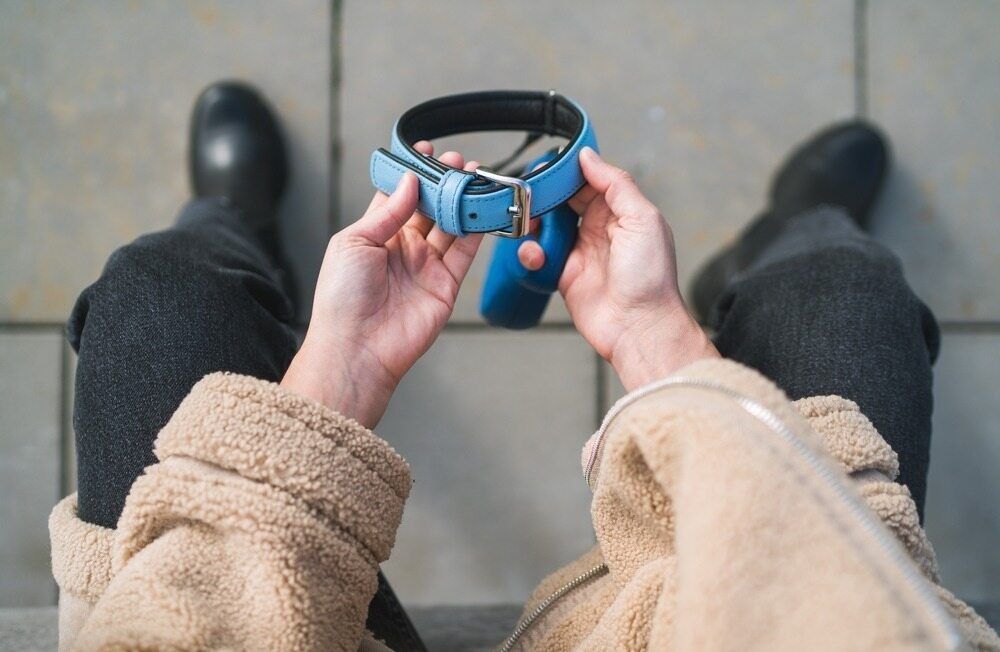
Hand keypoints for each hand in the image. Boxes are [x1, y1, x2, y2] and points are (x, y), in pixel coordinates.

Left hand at [282, 145, 482, 426]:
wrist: (357, 347)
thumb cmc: (342, 299)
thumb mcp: (354, 242)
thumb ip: (387, 211)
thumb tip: (410, 182)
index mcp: (374, 235)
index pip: (398, 196)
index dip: (413, 173)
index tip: (426, 152)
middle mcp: (402, 249)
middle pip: (429, 208)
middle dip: (444, 183)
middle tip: (459, 162)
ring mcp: (425, 266)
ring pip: (450, 226)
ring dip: (463, 201)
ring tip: (476, 176)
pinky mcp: (445, 285)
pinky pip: (465, 252)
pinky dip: (477, 230)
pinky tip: (483, 208)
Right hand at [518, 147, 717, 390]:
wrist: (639, 327)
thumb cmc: (651, 279)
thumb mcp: (642, 219)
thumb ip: (616, 184)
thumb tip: (589, 157)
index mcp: (621, 212)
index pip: (589, 181)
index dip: (567, 172)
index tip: (547, 165)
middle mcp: (600, 229)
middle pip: (563, 201)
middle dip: (545, 195)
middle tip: (528, 193)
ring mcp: (580, 252)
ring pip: (547, 226)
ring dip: (534, 224)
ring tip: (530, 226)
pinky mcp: (563, 275)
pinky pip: (539, 255)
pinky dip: (531, 253)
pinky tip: (537, 256)